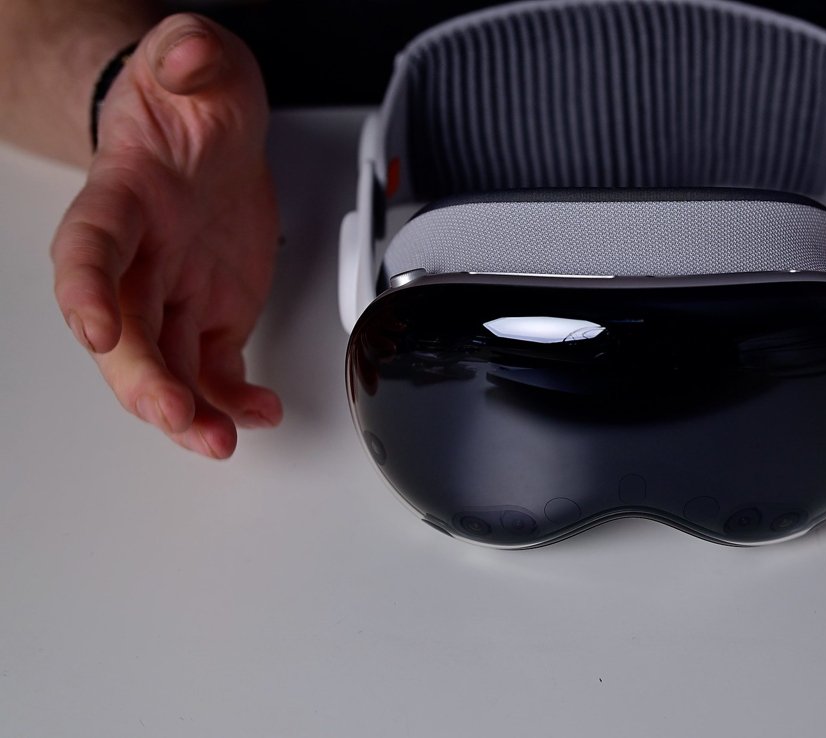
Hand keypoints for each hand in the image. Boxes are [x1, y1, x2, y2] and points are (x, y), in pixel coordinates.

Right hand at [51, 13, 281, 457]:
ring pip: (166, 364)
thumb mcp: (193, 58)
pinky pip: (217, 368)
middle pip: (124, 328)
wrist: (210, 127)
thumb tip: (188, 54)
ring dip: (186, 410)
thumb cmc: (191, 99)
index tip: (95, 328)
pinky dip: (234, 399)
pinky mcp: (213, 313)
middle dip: (142, 379)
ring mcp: (174, 290)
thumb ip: (188, 55)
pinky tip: (256, 415)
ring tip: (216, 441)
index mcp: (122, 197)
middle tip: (172, 414)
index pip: (91, 247)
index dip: (84, 290)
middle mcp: (139, 257)